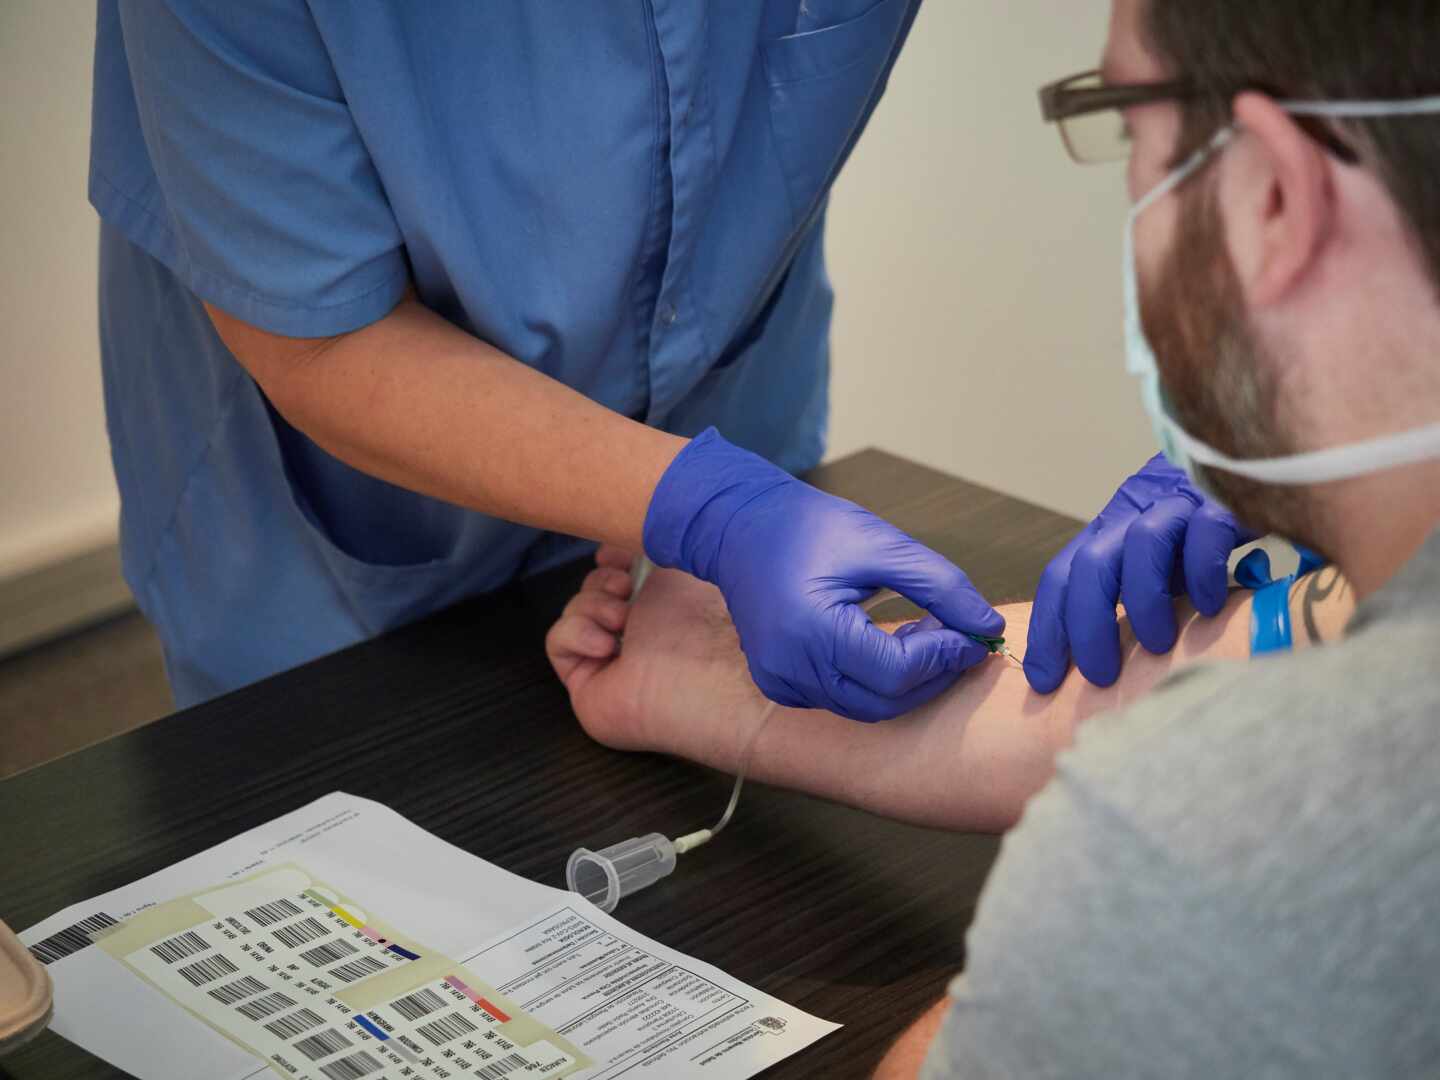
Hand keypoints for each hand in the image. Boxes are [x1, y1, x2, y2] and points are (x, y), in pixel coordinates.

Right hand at [644, 429, 1002, 721]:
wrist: (739, 527)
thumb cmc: (807, 526)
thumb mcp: (881, 543)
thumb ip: (940, 586)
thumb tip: (987, 626)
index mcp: (811, 628)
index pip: (896, 671)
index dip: (943, 657)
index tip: (972, 634)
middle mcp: (788, 666)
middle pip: (883, 701)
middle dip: (931, 676)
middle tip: (956, 639)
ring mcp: (778, 680)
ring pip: (863, 708)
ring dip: (904, 682)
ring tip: (921, 636)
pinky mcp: (777, 684)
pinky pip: (838, 701)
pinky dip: (871, 684)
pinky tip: (883, 645)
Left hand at [1024, 454, 1255, 692]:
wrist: (1244, 464)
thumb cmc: (1197, 530)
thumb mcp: (1154, 563)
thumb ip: (1131, 593)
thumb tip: (1109, 661)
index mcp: (1107, 532)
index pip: (1060, 576)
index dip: (1047, 627)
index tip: (1043, 679)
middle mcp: (1133, 515)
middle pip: (1091, 563)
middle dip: (1086, 625)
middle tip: (1100, 676)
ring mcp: (1176, 504)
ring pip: (1143, 543)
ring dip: (1143, 601)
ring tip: (1156, 645)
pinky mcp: (1222, 500)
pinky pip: (1206, 532)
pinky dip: (1203, 573)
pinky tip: (1210, 607)